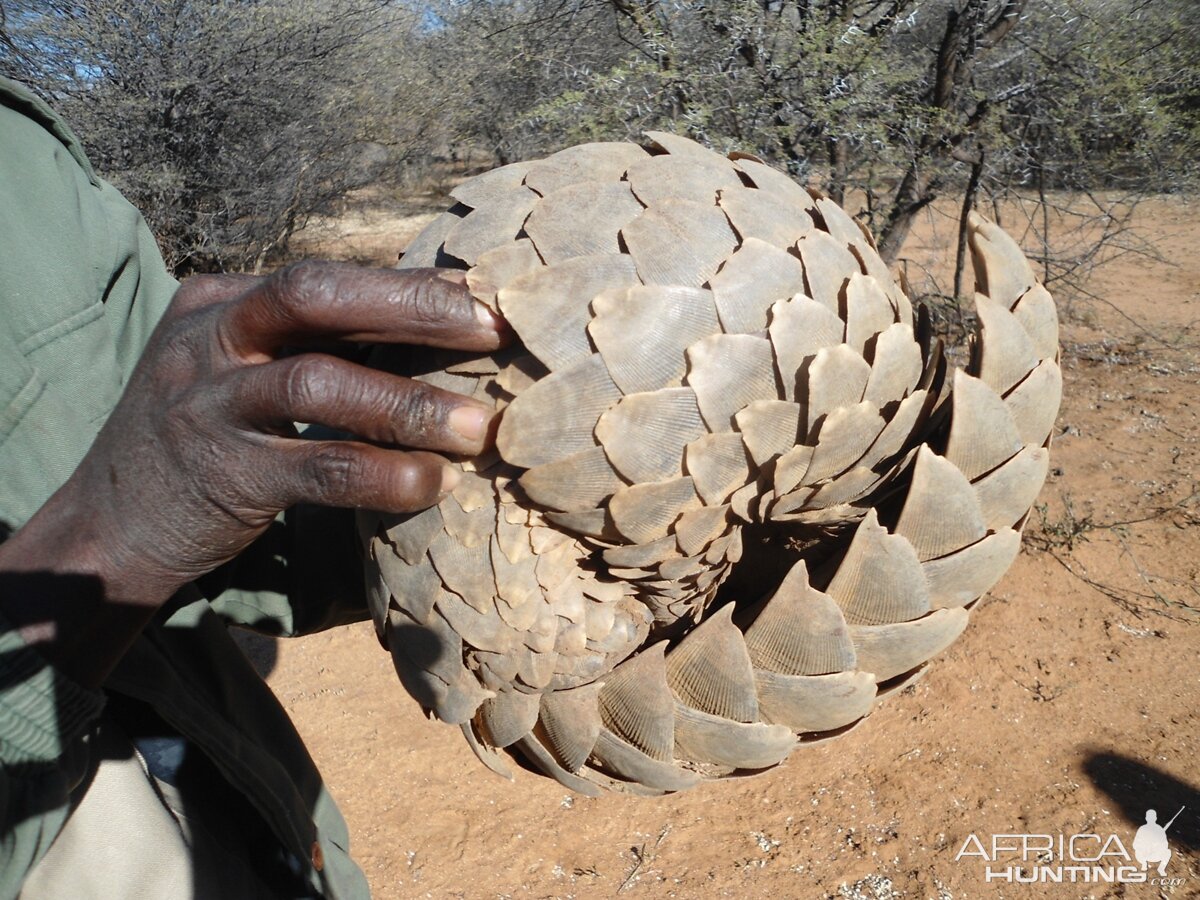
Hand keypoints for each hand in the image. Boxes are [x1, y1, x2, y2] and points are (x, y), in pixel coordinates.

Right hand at [0, 261, 505, 683]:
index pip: (325, 278)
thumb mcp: (239, 370)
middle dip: (412, 308)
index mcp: (220, 301)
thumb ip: (312, 346)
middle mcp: (208, 338)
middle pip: (316, 297)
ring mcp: (207, 404)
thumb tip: (434, 328)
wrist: (109, 525)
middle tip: (494, 331)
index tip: (484, 300)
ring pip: (318, 382)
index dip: (409, 286)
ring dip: (409, 404)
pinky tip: (431, 484)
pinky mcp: (221, 474)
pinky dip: (380, 474)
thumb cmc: (205, 439)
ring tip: (479, 429)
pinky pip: (315, 467)